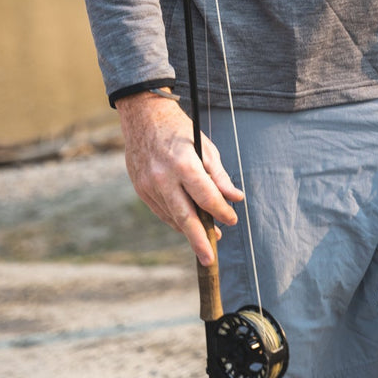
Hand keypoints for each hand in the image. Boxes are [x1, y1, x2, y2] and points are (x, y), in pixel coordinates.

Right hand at [115, 91, 243, 265]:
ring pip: (172, 217)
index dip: (221, 211)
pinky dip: (176, 221)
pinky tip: (189, 226)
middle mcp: (164, 178)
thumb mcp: (205, 147)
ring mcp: (149, 186)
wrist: (143, 117)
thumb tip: (236, 198)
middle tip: (211, 259)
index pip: (206, 197)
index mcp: (184, 165)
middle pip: (185, 217)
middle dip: (200, 241)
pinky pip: (162, 212)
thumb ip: (220, 176)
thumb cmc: (180, 131)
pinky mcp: (141, 190)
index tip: (232, 220)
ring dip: (190, 232)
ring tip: (207, 241)